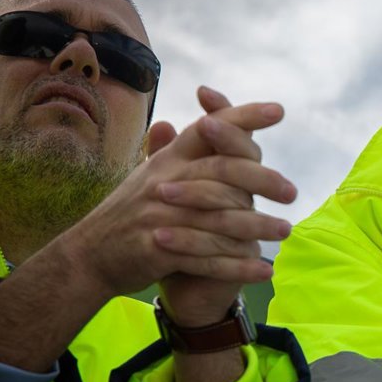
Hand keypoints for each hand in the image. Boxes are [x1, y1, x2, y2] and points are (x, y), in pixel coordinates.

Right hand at [57, 86, 295, 313]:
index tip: (278, 110)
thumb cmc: (130, 213)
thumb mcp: (150, 175)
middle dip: (263, 180)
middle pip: (223, 171)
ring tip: (286, 232)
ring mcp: (160, 216)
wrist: (89, 257)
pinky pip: (208, 258)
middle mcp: (165, 182)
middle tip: (292, 192)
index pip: (210, 130)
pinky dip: (238, 266)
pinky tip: (264, 270)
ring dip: (258, 227)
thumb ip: (179, 149)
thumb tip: (194, 114)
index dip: (243, 116)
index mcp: (169, 161)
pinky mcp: (158, 249)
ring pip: (221, 217)